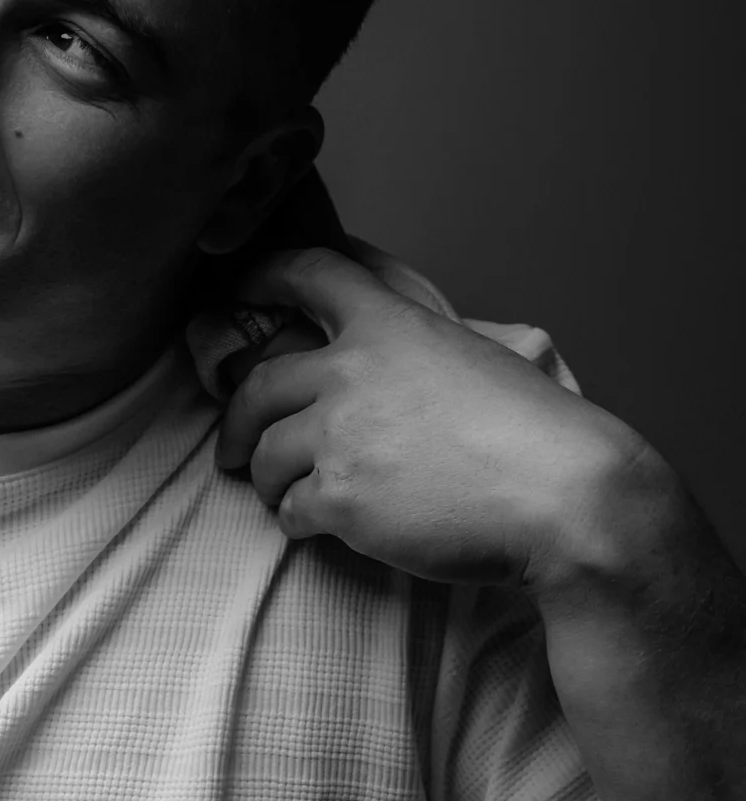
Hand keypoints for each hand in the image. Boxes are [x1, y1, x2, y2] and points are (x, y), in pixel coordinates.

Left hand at [215, 248, 661, 590]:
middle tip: (233, 446)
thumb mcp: (485, 355)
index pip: (311, 274)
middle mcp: (351, 372)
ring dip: (269, 478)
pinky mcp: (340, 497)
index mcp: (391, 326)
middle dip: (236, 419)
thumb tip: (401, 358)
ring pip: (267, 454)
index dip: (264, 276)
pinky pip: (291, 509)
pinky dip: (297, 519)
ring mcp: (340, 435)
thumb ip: (426, 350)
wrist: (566, 499)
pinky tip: (318, 526)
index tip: (237, 289)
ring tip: (286, 496)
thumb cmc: (541, 435)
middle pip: (258, 386)